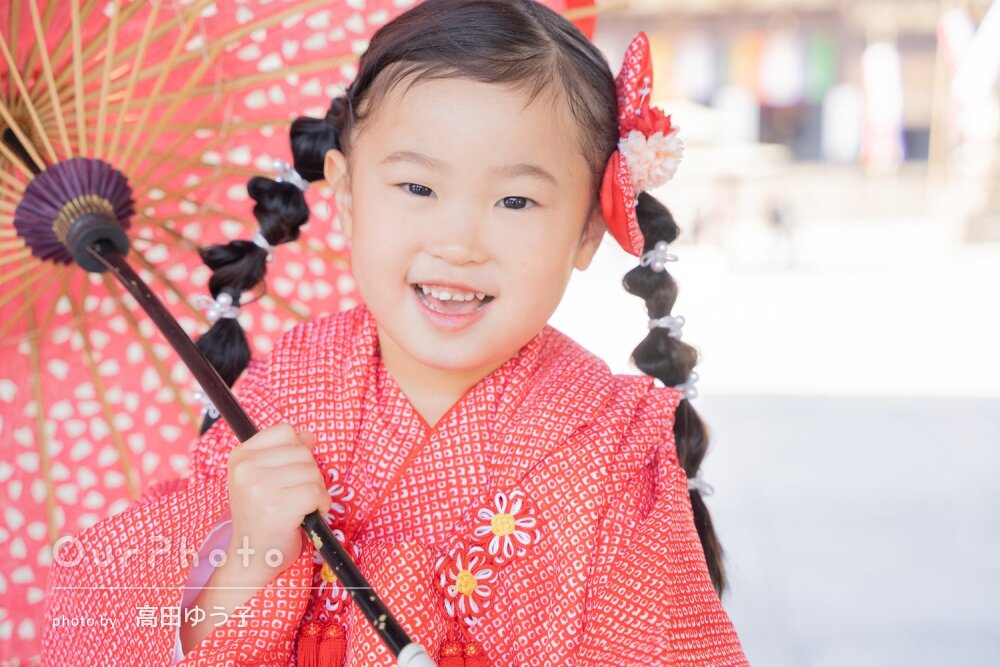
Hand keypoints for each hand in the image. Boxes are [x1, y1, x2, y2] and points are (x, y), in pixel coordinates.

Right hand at [225, 424, 329, 577]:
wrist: (251, 556)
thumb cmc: (263, 516)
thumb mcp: (266, 478)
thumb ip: (286, 453)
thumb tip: (309, 435)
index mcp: (240, 456)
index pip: (285, 432)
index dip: (297, 452)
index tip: (287, 475)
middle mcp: (246, 469)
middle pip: (303, 452)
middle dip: (310, 474)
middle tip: (295, 497)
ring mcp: (260, 488)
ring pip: (313, 472)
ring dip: (317, 491)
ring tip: (300, 507)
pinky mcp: (278, 508)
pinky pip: (316, 492)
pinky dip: (321, 504)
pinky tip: (307, 516)